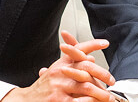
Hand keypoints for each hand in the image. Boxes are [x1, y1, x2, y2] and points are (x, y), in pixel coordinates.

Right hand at [1, 31, 115, 101]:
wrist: (26, 100)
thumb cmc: (43, 88)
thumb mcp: (55, 71)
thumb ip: (71, 64)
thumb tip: (90, 58)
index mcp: (60, 64)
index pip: (78, 49)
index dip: (92, 44)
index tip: (105, 42)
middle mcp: (60, 72)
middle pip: (87, 68)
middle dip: (103, 74)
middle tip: (112, 81)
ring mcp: (59, 87)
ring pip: (86, 86)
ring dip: (101, 92)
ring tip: (108, 97)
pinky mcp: (58, 100)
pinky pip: (79, 101)